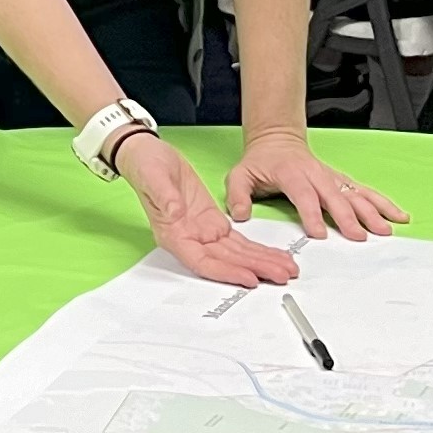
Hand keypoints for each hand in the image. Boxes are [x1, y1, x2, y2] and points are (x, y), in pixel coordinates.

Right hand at [119, 131, 297, 286]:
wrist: (148, 154)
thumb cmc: (145, 166)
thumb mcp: (153, 176)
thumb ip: (165, 197)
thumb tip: (175, 213)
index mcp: (174, 235)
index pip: (204, 262)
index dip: (227, 272)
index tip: (249, 277)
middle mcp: (191, 240)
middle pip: (228, 262)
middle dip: (256, 269)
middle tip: (282, 275)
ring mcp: (204, 234)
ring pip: (238, 255)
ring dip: (262, 262)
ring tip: (287, 270)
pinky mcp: (214, 223)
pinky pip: (240, 242)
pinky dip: (258, 250)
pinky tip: (275, 256)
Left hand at [223, 127, 403, 244]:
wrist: (276, 140)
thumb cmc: (260, 161)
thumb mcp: (239, 175)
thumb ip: (237, 195)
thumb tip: (239, 215)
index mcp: (292, 174)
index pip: (304, 195)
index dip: (311, 214)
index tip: (319, 233)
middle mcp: (316, 174)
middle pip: (335, 196)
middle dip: (349, 217)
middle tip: (359, 236)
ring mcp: (331, 177)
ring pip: (355, 193)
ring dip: (372, 210)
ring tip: (387, 228)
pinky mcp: (341, 180)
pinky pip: (364, 191)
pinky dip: (382, 202)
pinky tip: (397, 214)